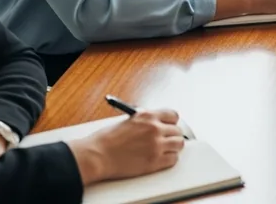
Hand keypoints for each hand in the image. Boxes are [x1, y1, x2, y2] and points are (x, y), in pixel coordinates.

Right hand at [68, 109, 185, 183]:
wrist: (96, 156)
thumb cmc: (105, 140)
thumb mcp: (127, 121)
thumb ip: (144, 121)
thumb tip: (155, 124)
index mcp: (147, 116)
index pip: (173, 115)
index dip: (171, 122)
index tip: (170, 126)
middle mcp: (154, 129)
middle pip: (177, 131)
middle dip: (173, 135)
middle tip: (168, 140)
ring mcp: (156, 145)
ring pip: (179, 145)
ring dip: (174, 147)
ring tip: (166, 149)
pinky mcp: (154, 162)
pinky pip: (173, 159)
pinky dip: (170, 159)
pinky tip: (162, 159)